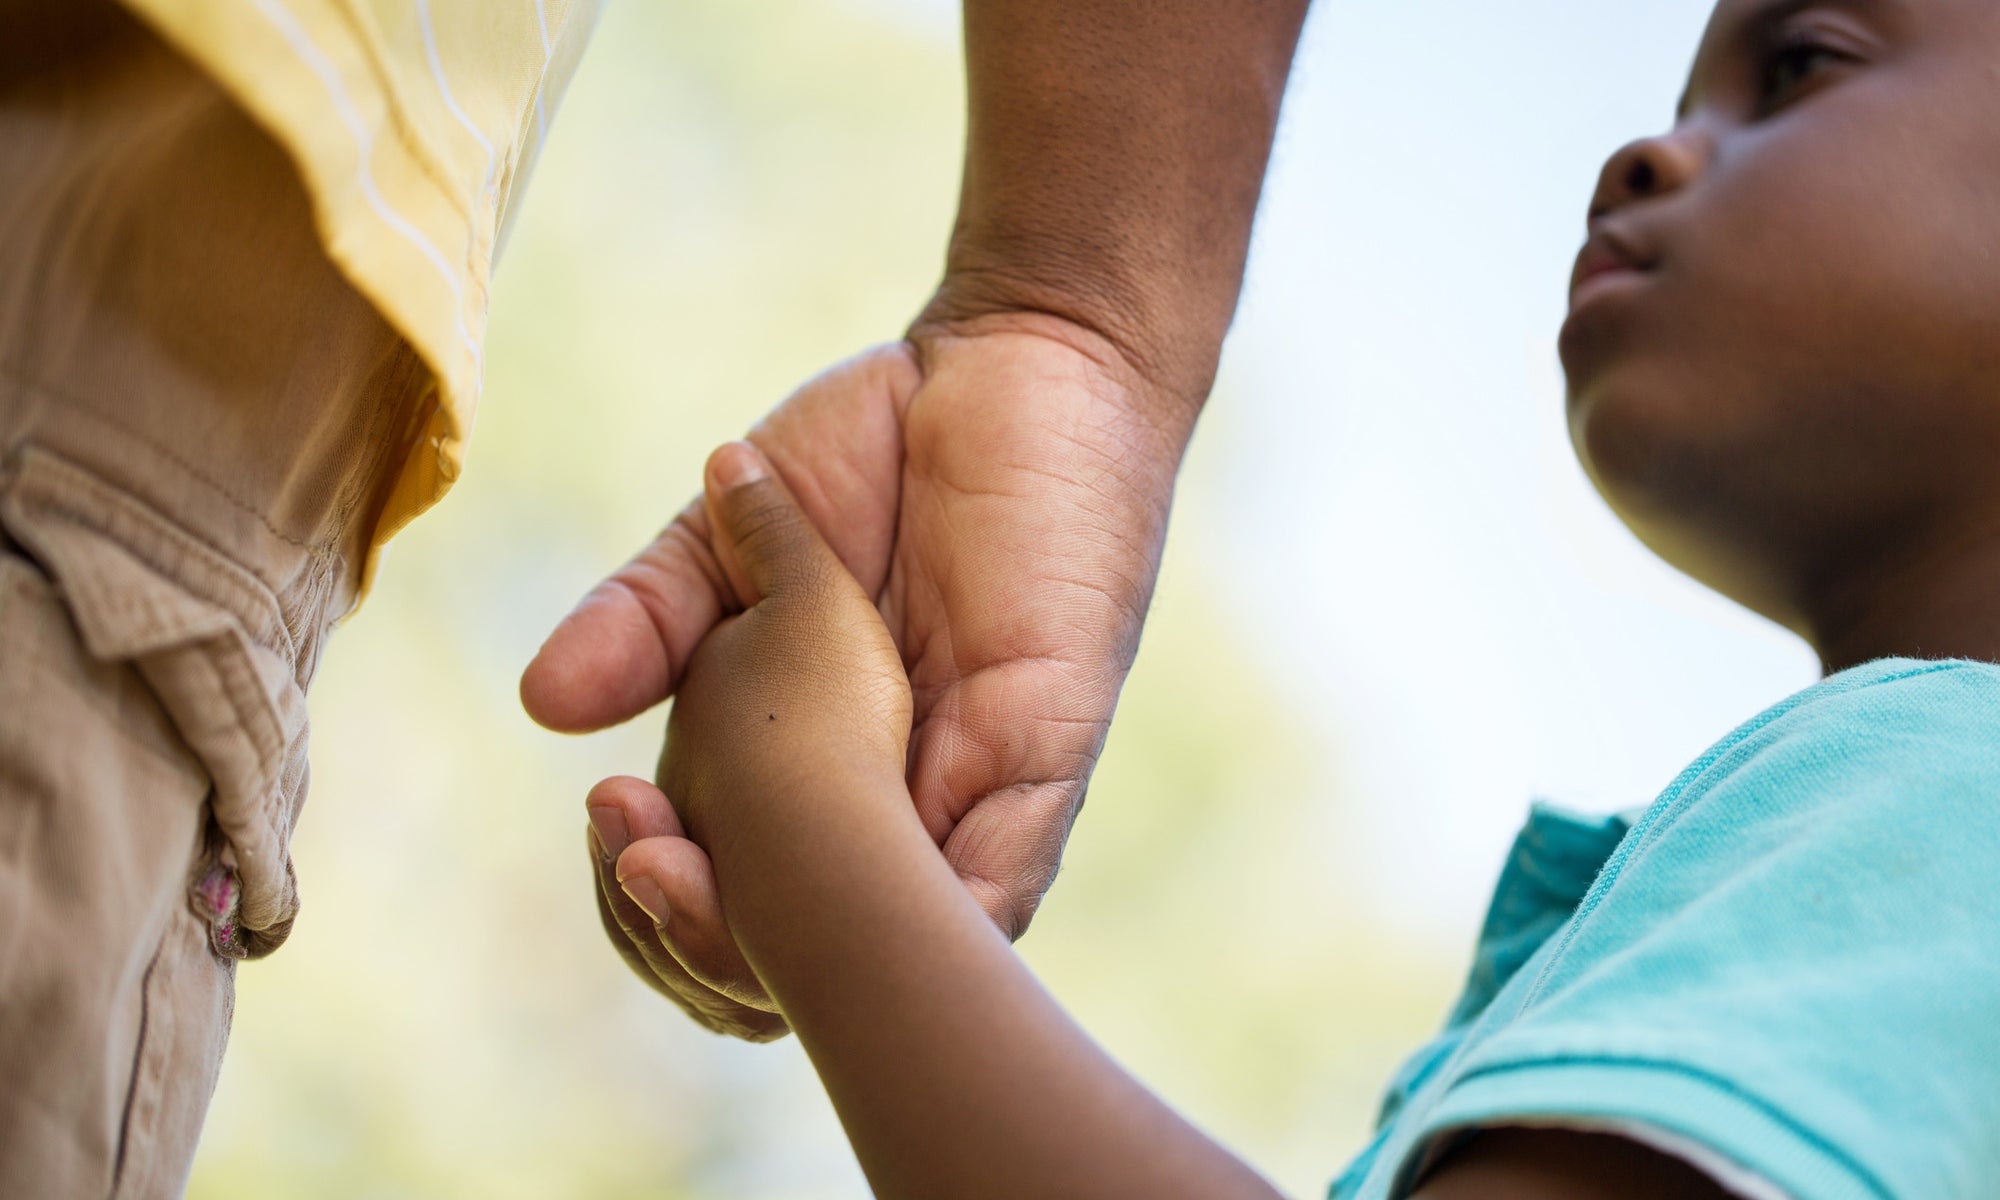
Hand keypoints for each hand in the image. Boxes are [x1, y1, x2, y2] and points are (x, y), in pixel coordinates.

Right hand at [522, 316, 1191, 1038]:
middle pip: (810, 946)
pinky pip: (1009, 871)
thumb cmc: (879, 442)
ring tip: (713, 896)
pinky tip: (884, 935)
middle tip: (645, 866)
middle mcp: (895, 792)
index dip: (668, 895)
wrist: (1013, 351)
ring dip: (804, 940)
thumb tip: (543, 705)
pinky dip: (947, 915)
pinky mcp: (1048, 742)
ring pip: (903, 937)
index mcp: (817, 758)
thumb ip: (650, 615)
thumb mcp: (731, 532)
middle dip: (718, 939)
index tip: (608, 832)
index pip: (736, 886)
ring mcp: (976, 780)